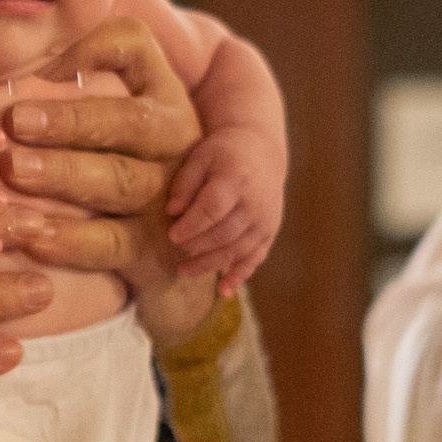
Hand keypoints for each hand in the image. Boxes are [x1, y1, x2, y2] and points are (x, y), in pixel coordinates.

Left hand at [1, 18, 220, 345]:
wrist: (182, 245)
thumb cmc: (125, 162)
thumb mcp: (119, 113)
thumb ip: (77, 78)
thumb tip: (19, 66)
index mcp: (159, 94)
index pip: (134, 46)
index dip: (92, 46)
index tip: (43, 63)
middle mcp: (174, 140)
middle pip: (129, 121)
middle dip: (71, 120)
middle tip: (15, 120)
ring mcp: (169, 197)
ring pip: (118, 181)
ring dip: (63, 175)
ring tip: (12, 170)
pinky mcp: (155, 249)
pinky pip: (113, 244)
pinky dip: (72, 241)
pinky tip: (34, 237)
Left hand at [165, 126, 283, 286]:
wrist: (262, 151)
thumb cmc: (224, 152)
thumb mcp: (202, 156)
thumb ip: (185, 183)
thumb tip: (172, 212)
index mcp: (237, 179)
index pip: (212, 209)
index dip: (191, 226)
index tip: (172, 235)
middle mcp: (255, 203)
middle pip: (224, 233)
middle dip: (197, 246)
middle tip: (176, 251)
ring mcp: (265, 220)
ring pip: (236, 250)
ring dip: (209, 264)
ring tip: (183, 270)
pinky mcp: (270, 232)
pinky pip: (255, 258)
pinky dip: (239, 276)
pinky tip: (223, 290)